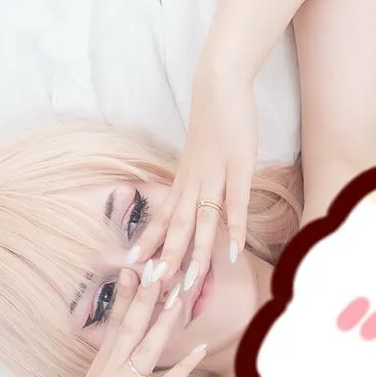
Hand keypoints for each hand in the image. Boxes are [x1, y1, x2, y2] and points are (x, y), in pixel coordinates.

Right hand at [25, 267, 208, 376]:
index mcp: (99, 370)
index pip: (115, 325)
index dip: (126, 296)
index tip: (136, 269)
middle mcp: (108, 375)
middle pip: (130, 327)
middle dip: (146, 294)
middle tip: (160, 263)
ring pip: (144, 349)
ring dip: (163, 321)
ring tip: (180, 294)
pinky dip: (181, 369)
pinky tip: (199, 351)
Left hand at [141, 73, 257, 297]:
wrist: (218, 83)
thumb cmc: (213, 119)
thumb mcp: (201, 155)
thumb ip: (198, 181)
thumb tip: (197, 205)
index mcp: (183, 180)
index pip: (162, 220)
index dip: (150, 247)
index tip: (137, 274)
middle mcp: (192, 182)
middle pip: (176, 229)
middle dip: (167, 262)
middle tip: (156, 293)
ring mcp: (214, 175)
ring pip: (201, 222)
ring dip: (196, 255)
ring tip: (191, 285)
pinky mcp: (237, 165)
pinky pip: (235, 202)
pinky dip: (235, 229)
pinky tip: (235, 252)